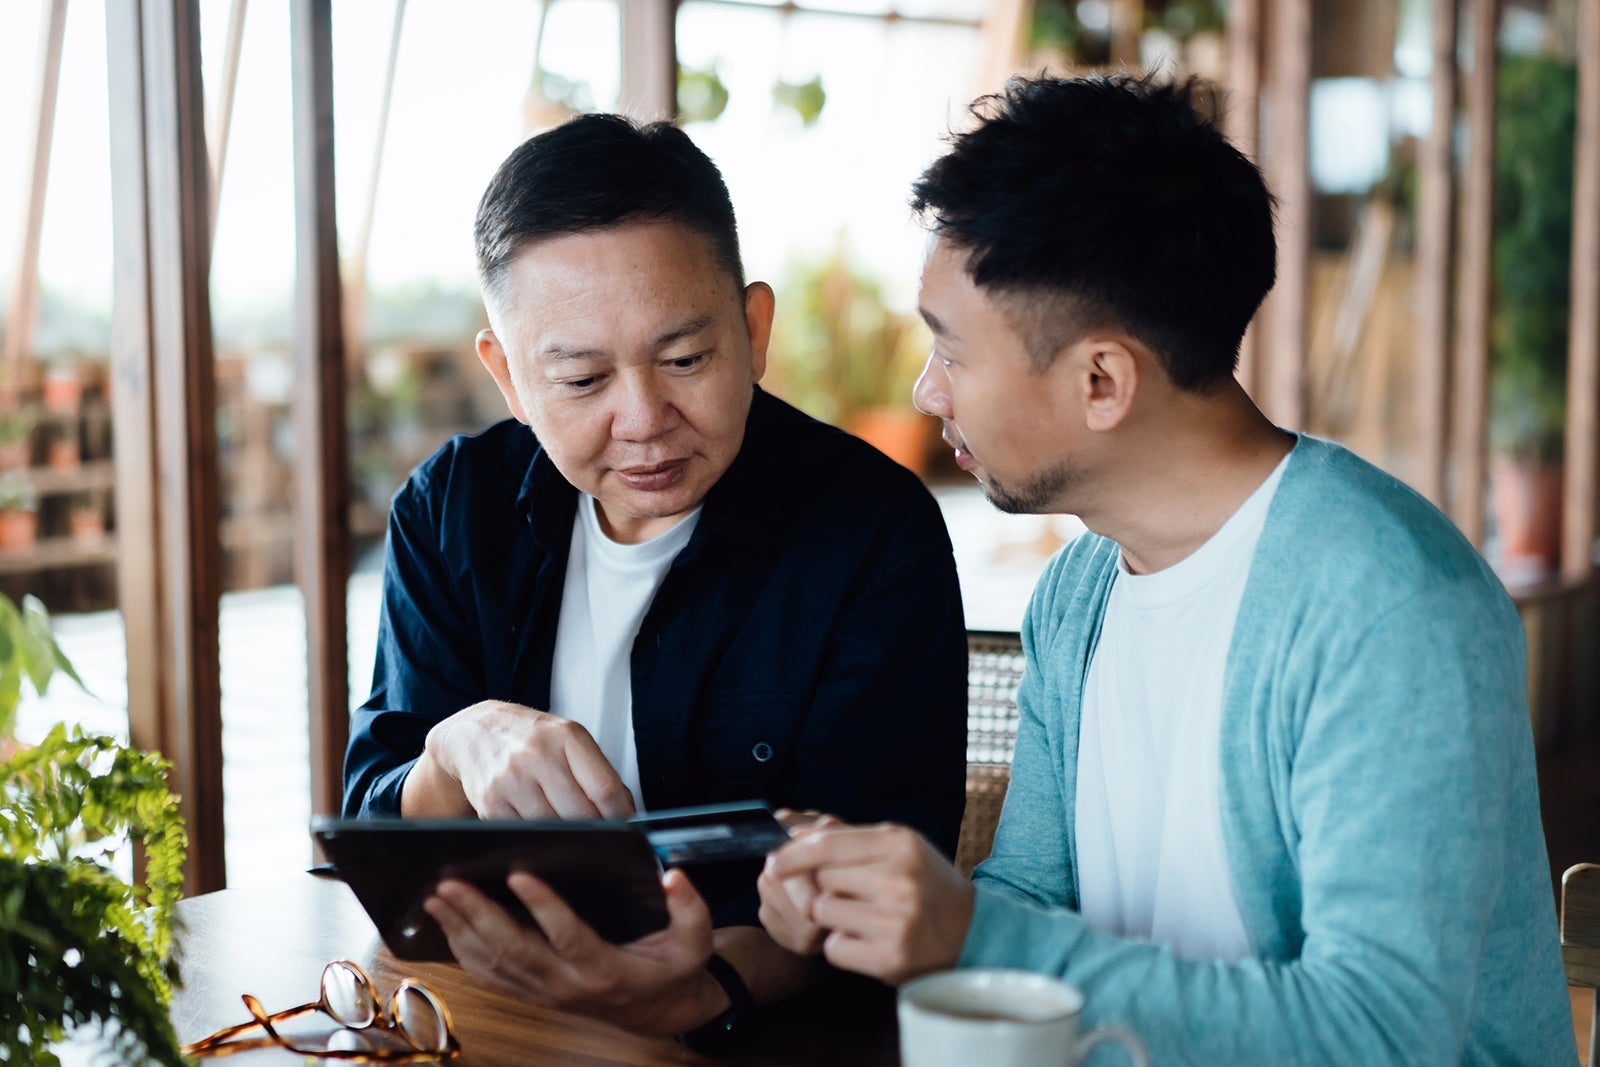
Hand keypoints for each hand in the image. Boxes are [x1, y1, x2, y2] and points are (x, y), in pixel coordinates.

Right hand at [422, 700, 634, 818]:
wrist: (476, 731)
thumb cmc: (531, 737)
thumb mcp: (568, 739)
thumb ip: (597, 772)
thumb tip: (626, 812)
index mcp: (567, 736)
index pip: (604, 788)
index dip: (620, 816)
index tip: (627, 829)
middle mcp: (538, 754)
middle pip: (580, 814)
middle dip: (594, 831)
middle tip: (600, 837)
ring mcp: (512, 778)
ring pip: (552, 828)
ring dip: (564, 835)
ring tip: (564, 827)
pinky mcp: (491, 801)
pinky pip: (524, 832)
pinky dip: (535, 834)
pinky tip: (534, 821)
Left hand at [423, 868, 726, 1035]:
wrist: (659, 1010)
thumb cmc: (673, 968)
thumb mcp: (695, 939)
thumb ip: (689, 907)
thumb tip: (674, 875)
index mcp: (607, 969)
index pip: (569, 937)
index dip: (543, 907)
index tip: (518, 874)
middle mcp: (569, 985)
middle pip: (515, 951)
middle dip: (479, 916)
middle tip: (450, 884)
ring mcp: (547, 993)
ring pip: (496, 965)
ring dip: (462, 931)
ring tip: (436, 898)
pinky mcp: (534, 993)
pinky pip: (492, 976)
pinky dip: (465, 951)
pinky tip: (446, 926)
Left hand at [765, 823, 975, 984]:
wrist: (971, 931)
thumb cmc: (926, 883)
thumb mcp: (900, 847)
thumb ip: (850, 839)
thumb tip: (794, 835)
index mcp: (900, 844)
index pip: (826, 844)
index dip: (792, 853)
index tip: (773, 861)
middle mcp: (898, 880)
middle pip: (821, 879)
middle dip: (826, 886)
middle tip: (851, 893)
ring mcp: (894, 921)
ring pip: (823, 912)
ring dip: (833, 916)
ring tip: (862, 915)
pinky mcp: (889, 958)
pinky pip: (834, 947)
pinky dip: (843, 945)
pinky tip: (867, 939)